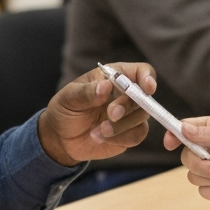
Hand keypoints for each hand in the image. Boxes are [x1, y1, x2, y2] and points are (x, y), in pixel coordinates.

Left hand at [37, 63, 155, 166]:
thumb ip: (87, 92)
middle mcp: (126, 94)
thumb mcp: (69, 98)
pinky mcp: (130, 133)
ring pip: (142, 117)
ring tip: (98, 131)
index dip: (147, 77)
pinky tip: (101, 137)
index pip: (140, 71)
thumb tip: (106, 86)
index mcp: (114, 76)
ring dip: (121, 126)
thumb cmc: (65, 110)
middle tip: (111, 114)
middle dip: (127, 106)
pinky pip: (137, 135)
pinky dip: (120, 138)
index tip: (147, 88)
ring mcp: (130, 114)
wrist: (61, 138)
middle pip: (143, 96)